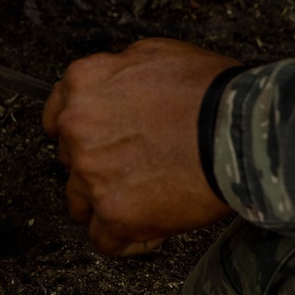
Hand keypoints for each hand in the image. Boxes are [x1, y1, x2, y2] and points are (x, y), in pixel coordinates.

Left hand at [42, 38, 238, 255]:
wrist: (238, 130)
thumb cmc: (209, 91)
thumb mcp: (155, 53)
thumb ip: (120, 71)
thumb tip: (117, 87)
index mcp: (83, 84)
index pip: (56, 116)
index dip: (77, 133)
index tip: (90, 143)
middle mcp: (76, 128)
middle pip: (70, 160)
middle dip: (97, 166)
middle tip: (134, 169)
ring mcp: (91, 174)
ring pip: (79, 202)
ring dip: (103, 205)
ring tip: (140, 203)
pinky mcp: (114, 215)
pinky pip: (103, 241)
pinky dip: (124, 241)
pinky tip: (148, 233)